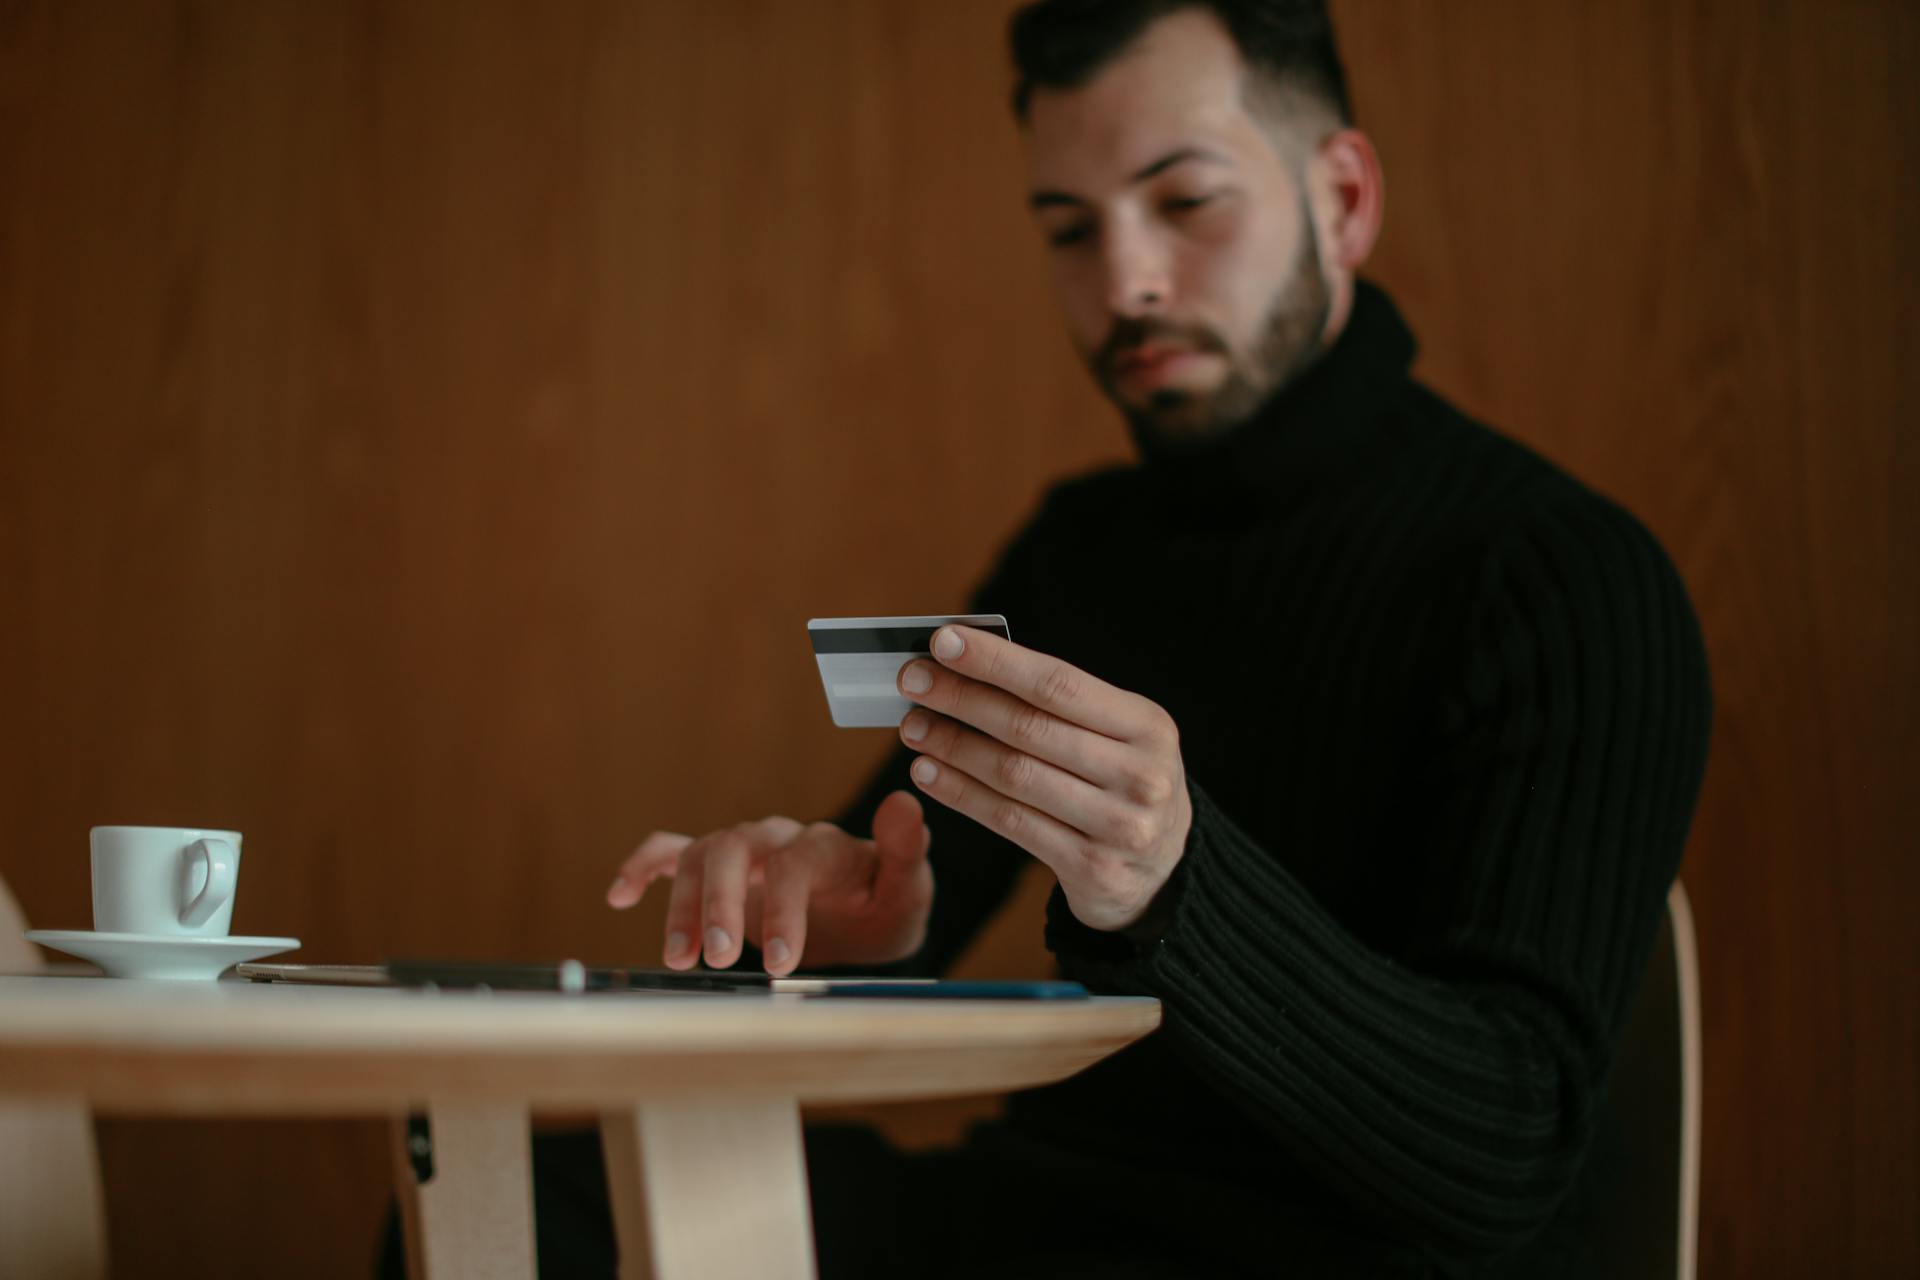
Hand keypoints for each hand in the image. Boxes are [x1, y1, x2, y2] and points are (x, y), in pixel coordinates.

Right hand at [606, 790, 932, 974]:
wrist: (866, 912)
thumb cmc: (885, 903)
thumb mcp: (909, 887)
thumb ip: (906, 850)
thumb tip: (905, 802)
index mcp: (825, 847)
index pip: (795, 864)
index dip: (786, 910)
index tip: (783, 964)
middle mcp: (777, 839)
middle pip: (736, 851)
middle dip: (723, 904)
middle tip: (719, 960)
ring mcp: (743, 851)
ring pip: (701, 858)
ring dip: (684, 907)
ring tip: (679, 960)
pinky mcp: (718, 869)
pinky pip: (670, 854)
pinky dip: (642, 868)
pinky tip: (618, 895)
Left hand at [896, 625, 1191, 931]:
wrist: (1164, 869)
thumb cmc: (1122, 782)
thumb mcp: (1117, 734)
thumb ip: (1058, 703)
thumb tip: (968, 664)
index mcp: (1147, 724)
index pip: (1058, 683)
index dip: (995, 661)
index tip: (943, 642)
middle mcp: (1140, 774)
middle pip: (1029, 728)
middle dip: (961, 699)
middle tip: (912, 681)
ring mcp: (1119, 825)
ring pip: (1014, 775)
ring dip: (953, 746)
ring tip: (913, 727)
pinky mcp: (1092, 867)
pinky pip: (1010, 822)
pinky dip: (961, 793)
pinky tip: (929, 773)